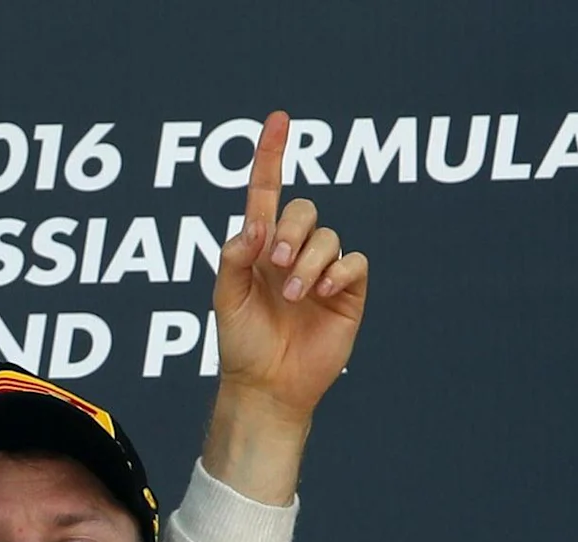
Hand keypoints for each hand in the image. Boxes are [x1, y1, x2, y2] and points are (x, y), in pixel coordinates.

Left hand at [202, 112, 367, 503]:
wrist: (267, 386)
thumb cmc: (241, 344)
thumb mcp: (224, 300)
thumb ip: (233, 259)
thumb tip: (253, 228)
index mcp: (259, 247)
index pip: (267, 192)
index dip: (271, 156)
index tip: (278, 119)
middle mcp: (293, 252)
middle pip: (303, 209)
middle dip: (291, 230)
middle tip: (275, 263)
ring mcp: (322, 270)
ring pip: (329, 235)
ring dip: (310, 261)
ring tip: (295, 294)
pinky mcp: (347, 291)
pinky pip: (354, 261)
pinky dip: (336, 272)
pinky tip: (320, 294)